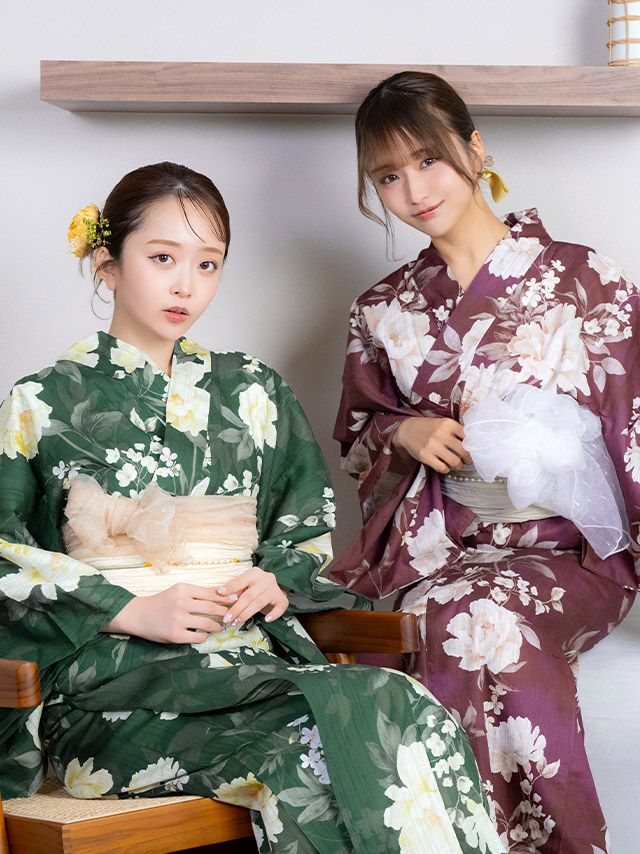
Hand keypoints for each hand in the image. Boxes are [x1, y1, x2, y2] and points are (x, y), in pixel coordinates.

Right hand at [101, 583, 233, 643]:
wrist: (138, 614)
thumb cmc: (161, 602)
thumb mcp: (178, 592)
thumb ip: (198, 593)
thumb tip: (221, 591)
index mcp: (184, 589)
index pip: (211, 593)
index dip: (226, 598)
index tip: (237, 599)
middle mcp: (182, 602)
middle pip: (212, 608)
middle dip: (226, 613)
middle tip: (233, 616)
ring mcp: (178, 619)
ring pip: (207, 623)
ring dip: (217, 626)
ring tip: (221, 627)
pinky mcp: (175, 634)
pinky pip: (198, 637)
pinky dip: (204, 637)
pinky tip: (205, 635)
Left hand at [217, 567, 288, 627]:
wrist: (275, 587)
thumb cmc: (255, 587)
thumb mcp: (245, 585)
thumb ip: (235, 590)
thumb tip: (218, 593)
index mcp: (255, 573)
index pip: (241, 580)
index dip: (230, 587)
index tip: (219, 593)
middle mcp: (266, 579)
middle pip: (249, 595)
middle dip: (236, 608)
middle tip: (226, 619)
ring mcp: (275, 590)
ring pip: (260, 603)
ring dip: (246, 614)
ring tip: (236, 622)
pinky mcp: (282, 600)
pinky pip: (279, 608)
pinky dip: (273, 614)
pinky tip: (266, 620)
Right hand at [392, 416, 471, 473]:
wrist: (407, 430)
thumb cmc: (429, 428)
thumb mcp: (443, 423)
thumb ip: (457, 431)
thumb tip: (474, 443)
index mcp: (448, 424)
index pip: (468, 437)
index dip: (472, 445)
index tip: (472, 449)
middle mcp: (441, 434)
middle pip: (464, 451)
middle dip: (468, 458)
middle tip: (467, 460)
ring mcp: (433, 446)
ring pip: (455, 462)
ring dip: (458, 466)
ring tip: (457, 464)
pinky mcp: (425, 456)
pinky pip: (442, 468)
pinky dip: (446, 469)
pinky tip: (445, 466)